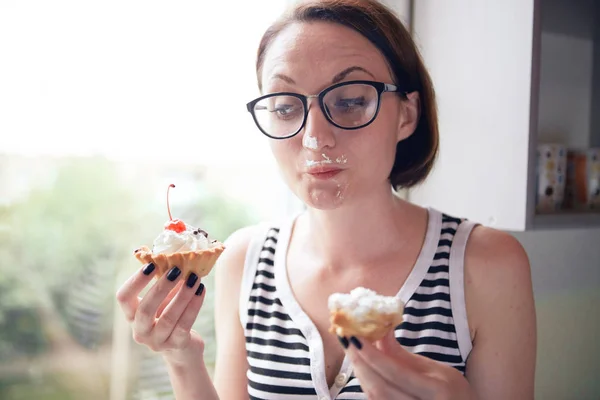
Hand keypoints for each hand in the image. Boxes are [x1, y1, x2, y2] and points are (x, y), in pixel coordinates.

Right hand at [116, 263, 206, 365]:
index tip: (151, 264)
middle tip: (176, 270)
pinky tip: (201, 290)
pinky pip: (185, 324)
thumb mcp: (163, 299)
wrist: (182, 348)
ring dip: (182, 295)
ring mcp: (157, 341)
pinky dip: (194, 305)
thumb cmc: (169, 315)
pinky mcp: (176, 345)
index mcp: (131, 315)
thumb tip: (175, 256)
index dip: (135, 281)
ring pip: (169, 318)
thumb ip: (164, 281)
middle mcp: (140, 331)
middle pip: (145, 310)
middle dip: (161, 288)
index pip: (123, 298)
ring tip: (194, 278)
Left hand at [340, 330, 473, 399]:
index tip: (354, 336)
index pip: (395, 372)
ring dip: (360, 372)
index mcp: (436, 390)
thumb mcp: (437, 370)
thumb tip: (378, 332)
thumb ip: (403, 356)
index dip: (371, 355)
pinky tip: (362, 368)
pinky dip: (367, 384)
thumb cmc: (454, 393)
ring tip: (351, 350)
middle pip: (379, 387)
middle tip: (345, 339)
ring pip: (374, 397)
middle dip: (358, 362)